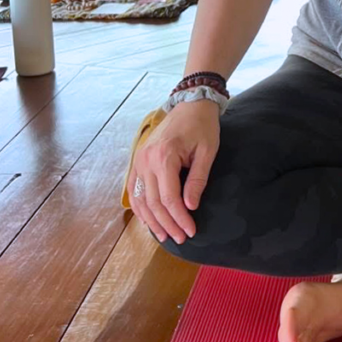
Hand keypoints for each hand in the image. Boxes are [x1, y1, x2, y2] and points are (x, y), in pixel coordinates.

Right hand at [128, 99, 219, 244]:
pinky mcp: (139, 160)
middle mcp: (146, 160)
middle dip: (167, 223)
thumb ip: (198, 179)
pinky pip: (134, 189)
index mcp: (164, 156)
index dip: (179, 218)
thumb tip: (190, 207)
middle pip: (153, 202)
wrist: (190, 103)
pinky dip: (140, 207)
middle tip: (180, 238)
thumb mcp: (207, 151)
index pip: (169, 198)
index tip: (191, 231)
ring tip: (164, 235)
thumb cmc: (202, 126)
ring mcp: (139, 160)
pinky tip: (150, 220)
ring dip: (151, 220)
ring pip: (140, 199)